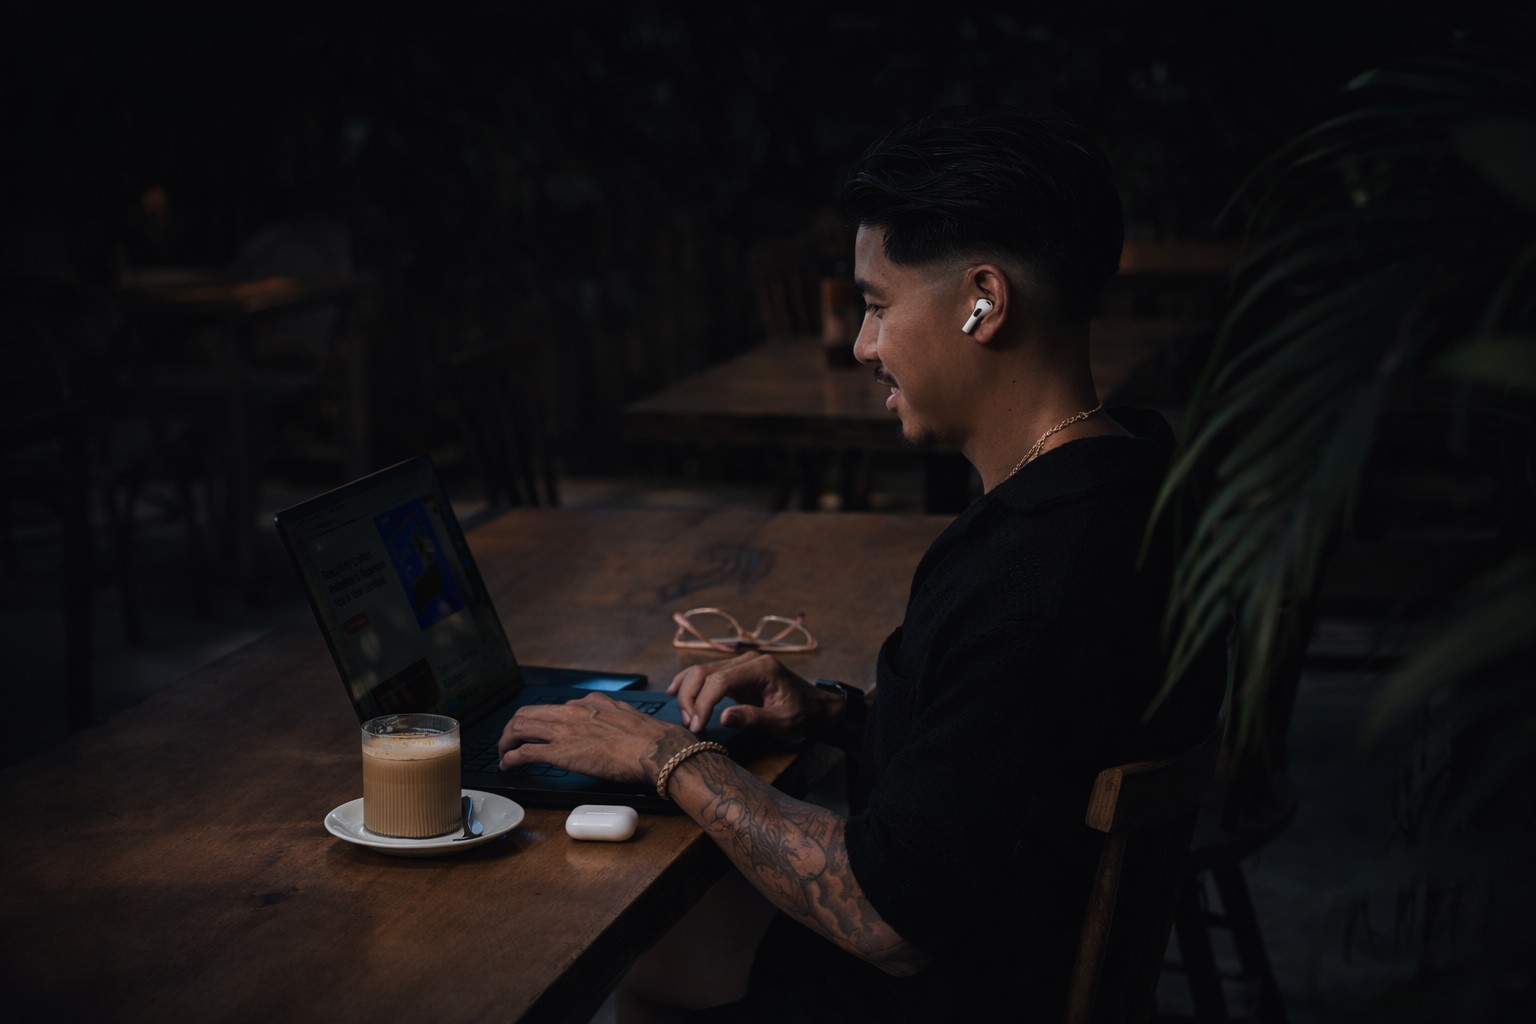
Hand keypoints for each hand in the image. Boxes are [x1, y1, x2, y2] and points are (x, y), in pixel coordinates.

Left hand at [496, 693, 692, 784]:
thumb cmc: (650, 738)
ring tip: (504, 755)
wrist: (655, 749)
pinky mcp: (560, 752)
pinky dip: (511, 758)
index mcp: (589, 702)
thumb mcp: (627, 715)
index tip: (535, 731)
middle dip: (512, 729)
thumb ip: (612, 714)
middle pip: (527, 713)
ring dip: (505, 742)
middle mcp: (572, 711)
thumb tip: (610, 718)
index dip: (538, 720)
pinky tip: (508, 766)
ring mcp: (564, 730)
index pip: (553, 707)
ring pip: (519, 728)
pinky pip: (524, 752)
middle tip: (509, 743)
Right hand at [668, 652, 838, 741]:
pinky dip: (690, 683)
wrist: (816, 708)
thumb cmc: (803, 715)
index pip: (720, 679)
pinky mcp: (736, 673)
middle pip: (705, 672)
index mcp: (761, 668)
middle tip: (690, 724)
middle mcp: (748, 660)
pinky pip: (707, 674)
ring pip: (702, 671)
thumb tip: (723, 717)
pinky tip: (675, 691)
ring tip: (686, 717)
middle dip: (691, 697)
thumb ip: (753, 718)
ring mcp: (740, 664)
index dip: (704, 702)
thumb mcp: (782, 722)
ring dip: (688, 692)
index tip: (697, 725)